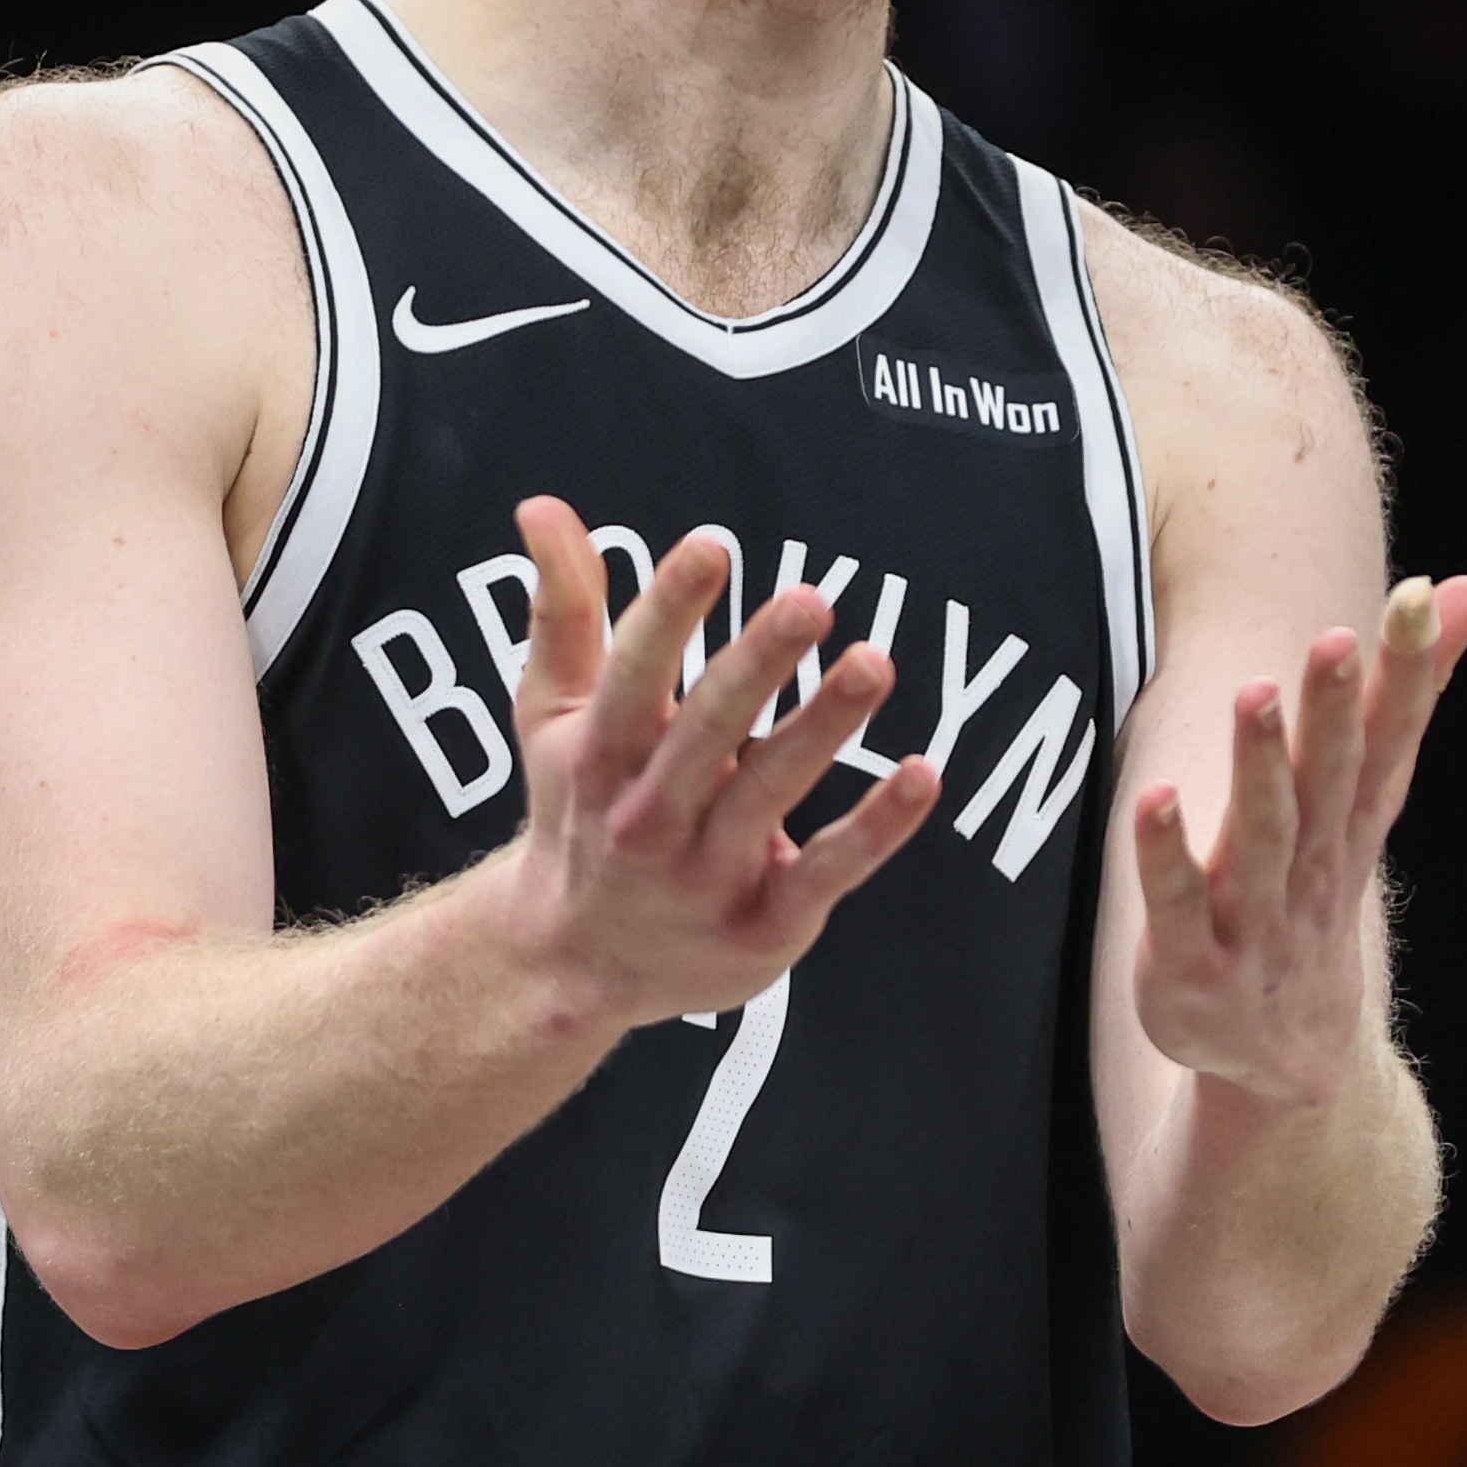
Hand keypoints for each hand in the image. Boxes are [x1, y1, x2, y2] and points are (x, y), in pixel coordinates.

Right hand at [499, 497, 941, 1036]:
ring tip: (876, 662)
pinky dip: (876, 828)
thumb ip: (563, 608)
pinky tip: (924, 774)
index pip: (633, 672)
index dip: (669, 609)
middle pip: (705, 731)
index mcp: (599, 752)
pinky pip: (825, 872)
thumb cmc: (580, 808)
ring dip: (823, 727)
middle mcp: (647, 815)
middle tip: (811, 599)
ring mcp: (705, 876)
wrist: (573, 962)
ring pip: (768, 795)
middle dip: (756, 664)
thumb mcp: (554, 712)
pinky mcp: (762, 926)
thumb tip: (542, 503)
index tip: (712, 546)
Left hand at [1130, 573, 1466, 1104]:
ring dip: (1258, 770)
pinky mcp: (1190, 969)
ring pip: (1259, 840)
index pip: (1389, 740)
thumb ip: (1408, 693)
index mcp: (1352, 822)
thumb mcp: (1365, 797)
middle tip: (1337, 637)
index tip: (1417, 597)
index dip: (1407, 671)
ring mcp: (1253, 924)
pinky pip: (1176, 906)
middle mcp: (1312, 868)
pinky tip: (1158, 798)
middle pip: (1328, 783)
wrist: (1285, 1058)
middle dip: (1334, 711)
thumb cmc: (1317, 892)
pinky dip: (1167, 858)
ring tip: (1255, 694)